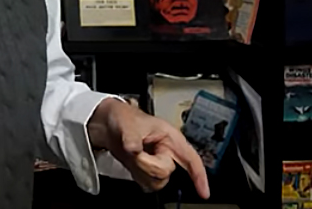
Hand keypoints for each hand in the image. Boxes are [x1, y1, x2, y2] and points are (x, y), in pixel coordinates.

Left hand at [87, 98, 209, 198]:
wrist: (108, 125)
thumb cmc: (124, 118)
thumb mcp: (129, 124)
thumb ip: (132, 139)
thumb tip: (134, 150)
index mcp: (171, 138)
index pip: (191, 159)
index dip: (200, 176)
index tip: (203, 192)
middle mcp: (167, 152)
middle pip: (167, 173)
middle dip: (148, 165)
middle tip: (135, 153)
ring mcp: (157, 163)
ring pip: (157, 182)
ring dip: (141, 172)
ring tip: (133, 156)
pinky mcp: (147, 172)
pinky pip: (146, 184)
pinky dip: (137, 176)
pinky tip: (132, 163)